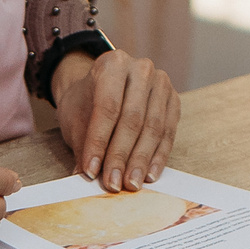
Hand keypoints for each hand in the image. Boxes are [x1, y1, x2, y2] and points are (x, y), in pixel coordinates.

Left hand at [51, 50, 180, 190]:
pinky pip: (168, 133)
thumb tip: (85, 175)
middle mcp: (141, 69)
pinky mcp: (174, 100)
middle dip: (121, 156)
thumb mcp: (75, 120)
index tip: (92, 171)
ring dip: (141, 160)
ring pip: (153, 127)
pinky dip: (158, 157)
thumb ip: (82, 145)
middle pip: (132, 119)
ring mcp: (161, 84)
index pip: (107, 108)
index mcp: (112, 64)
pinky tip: (149, 176)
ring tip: (132, 184)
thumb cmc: (86, 103)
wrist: (101, 88)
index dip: (98, 142)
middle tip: (114, 183)